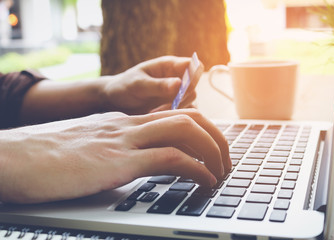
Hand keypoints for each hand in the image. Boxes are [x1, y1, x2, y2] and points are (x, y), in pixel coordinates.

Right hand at [0, 109, 229, 203]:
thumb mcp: (89, 145)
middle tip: (226, 160)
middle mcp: (127, 125)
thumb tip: (136, 159)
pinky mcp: (117, 162)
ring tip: (222, 172)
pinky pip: (171, 159)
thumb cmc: (46, 156)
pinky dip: (196, 169)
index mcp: (122, 122)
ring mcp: (124, 141)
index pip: (174, 114)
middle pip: (189, 118)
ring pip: (186, 131)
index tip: (212, 147)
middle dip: (216, 137)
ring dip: (213, 151)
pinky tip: (205, 182)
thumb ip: (115, 147)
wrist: (13, 157)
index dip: (201, 129)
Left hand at [102, 56, 197, 113]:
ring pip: (191, 101)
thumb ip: (158, 85)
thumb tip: (179, 83)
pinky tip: (159, 118)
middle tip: (167, 105)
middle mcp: (176, 77)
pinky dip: (176, 117)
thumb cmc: (123, 87)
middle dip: (183, 97)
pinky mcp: (174, 106)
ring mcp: (176, 93)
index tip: (181, 89)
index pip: (192, 65)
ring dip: (178, 109)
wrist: (114, 101)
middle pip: (194, 86)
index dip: (193, 76)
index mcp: (169, 65)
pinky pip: (185, 112)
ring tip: (157, 112)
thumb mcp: (138, 85)